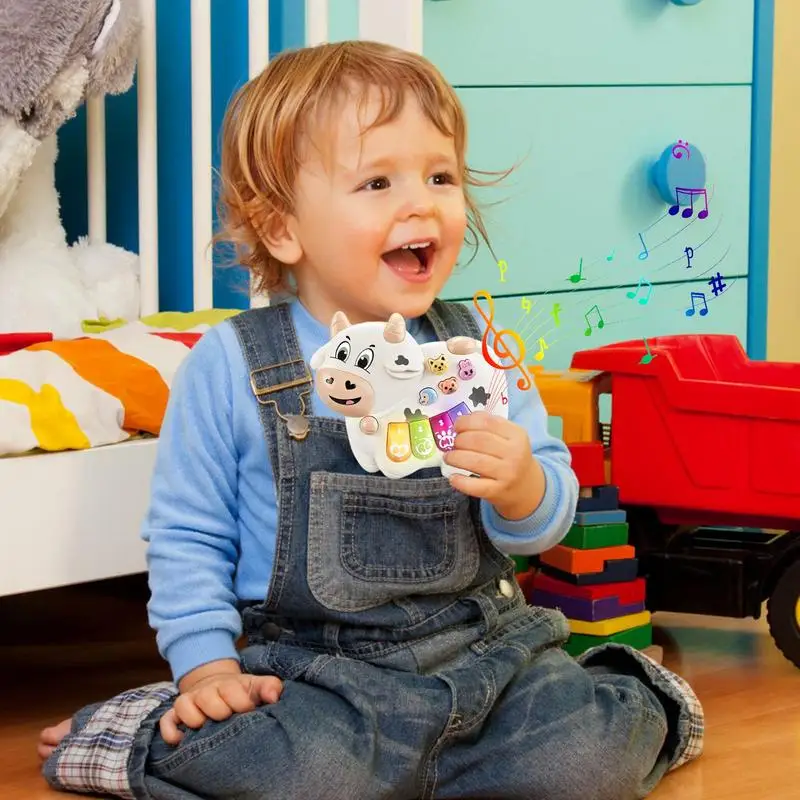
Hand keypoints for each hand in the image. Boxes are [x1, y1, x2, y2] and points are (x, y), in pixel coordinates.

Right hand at [159, 661, 282, 744]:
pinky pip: (166, 721)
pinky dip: (171, 731)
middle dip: (220, 710)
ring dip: (195, 718)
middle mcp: (206, 691)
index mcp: (228, 684)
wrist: (215, 684)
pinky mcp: (175, 714)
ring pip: (184, 706)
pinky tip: (181, 739)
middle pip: (207, 697)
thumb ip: (269, 687)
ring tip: (206, 727)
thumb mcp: (256, 686)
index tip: (249, 709)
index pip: (232, 689)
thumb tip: (275, 696)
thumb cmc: (240, 691)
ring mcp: (190, 701)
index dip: (242, 702)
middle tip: (228, 718)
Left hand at [444, 412, 544, 519]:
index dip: (466, 422)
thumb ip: (488, 425)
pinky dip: (459, 481)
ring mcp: (507, 473)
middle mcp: (515, 453)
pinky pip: (474, 486)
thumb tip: (460, 421)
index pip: (486, 422)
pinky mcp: (498, 491)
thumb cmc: (511, 457)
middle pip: (478, 441)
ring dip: (455, 457)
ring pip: (474, 461)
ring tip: (449, 457)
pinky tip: (453, 477)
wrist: (526, 487)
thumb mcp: (509, 437)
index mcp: (517, 435)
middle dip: (459, 440)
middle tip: (453, 444)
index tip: (457, 427)